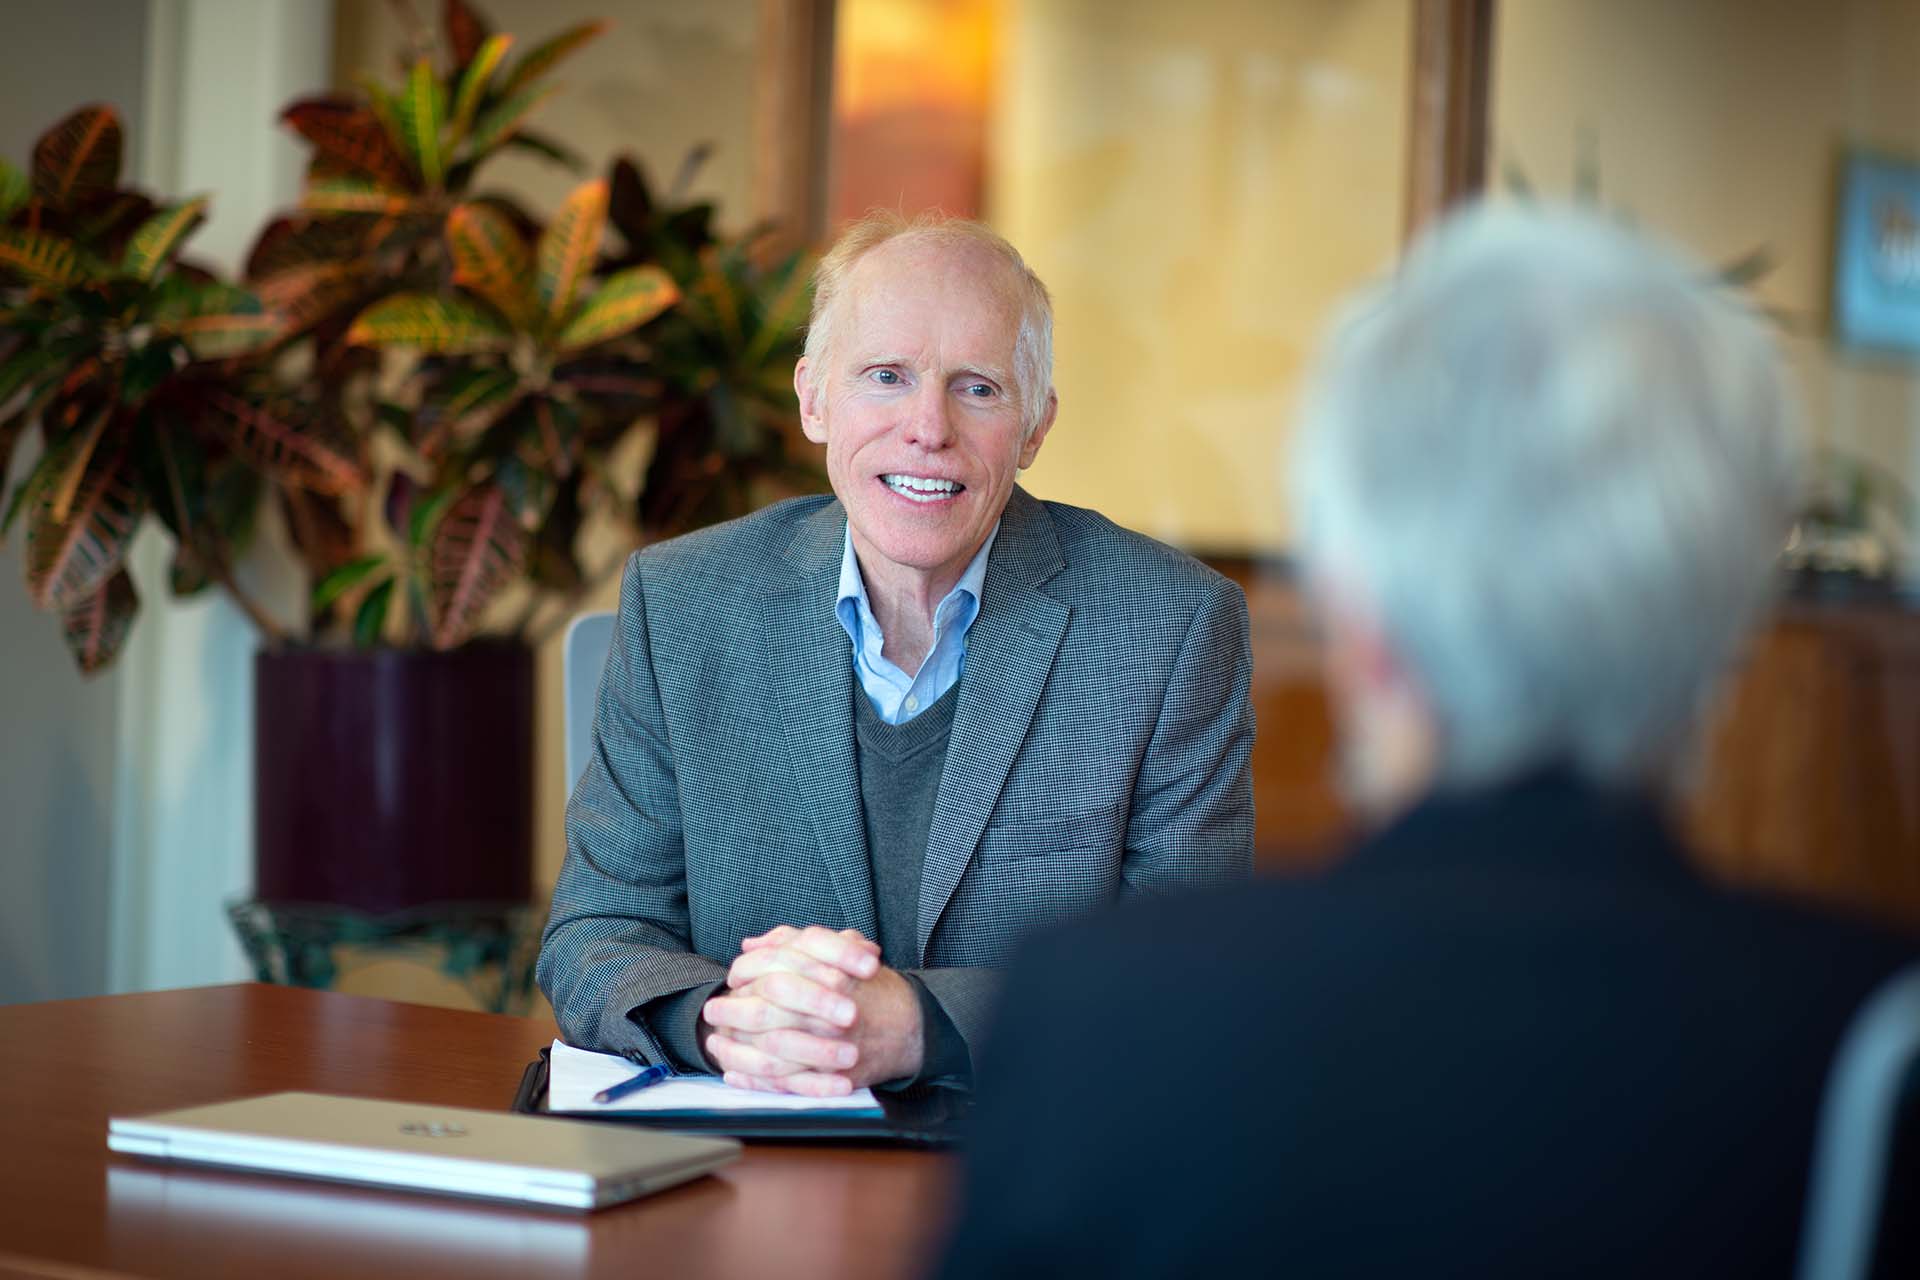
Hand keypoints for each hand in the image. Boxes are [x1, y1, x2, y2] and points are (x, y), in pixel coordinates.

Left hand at [702, 926, 924, 1093]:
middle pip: (765, 1010)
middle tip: (712, 1013)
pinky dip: (756, 1081)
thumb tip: (751, 945)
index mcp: (828, 971)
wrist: (912, 1025)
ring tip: (715, 1045)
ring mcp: (829, 1044)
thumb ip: (794, 942)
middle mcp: (826, 1007)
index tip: (732, 978)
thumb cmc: (871, 987)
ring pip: (770, 1051)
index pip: (772, 968)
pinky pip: (785, 1083)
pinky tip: (735, 1075)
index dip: (746, 972)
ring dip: (736, 1051)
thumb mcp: (838, 949)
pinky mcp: (832, 1076)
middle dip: (732, 1013)